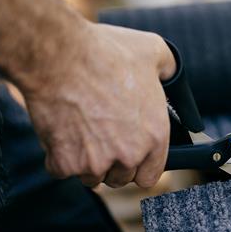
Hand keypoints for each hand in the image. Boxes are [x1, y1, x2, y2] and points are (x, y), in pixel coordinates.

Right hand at [23, 22, 175, 187]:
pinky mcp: (66, 163)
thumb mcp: (154, 53)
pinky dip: (58, 156)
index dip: (139, 167)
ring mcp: (97, 163)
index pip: (150, 176)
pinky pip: (61, 171)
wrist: (59, 56)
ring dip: (86, 162)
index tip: (129, 157)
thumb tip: (172, 79)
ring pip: (92, 177)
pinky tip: (60, 131)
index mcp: (155, 137)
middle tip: (101, 137)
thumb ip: (170, 72)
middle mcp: (129, 155)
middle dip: (112, 163)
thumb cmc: (106, 53)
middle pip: (120, 178)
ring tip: (80, 131)